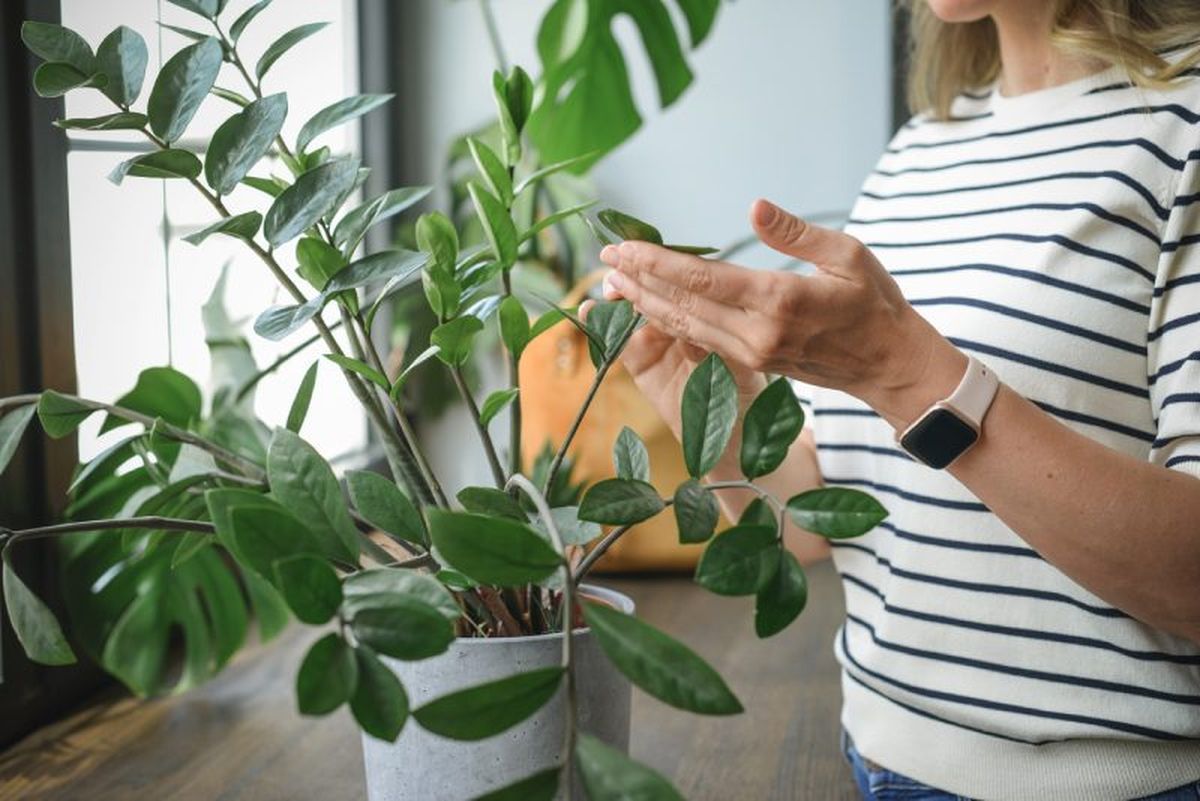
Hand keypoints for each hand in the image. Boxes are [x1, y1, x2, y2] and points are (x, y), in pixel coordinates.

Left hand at [597, 199, 965, 424]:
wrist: (890, 366)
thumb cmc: (875, 304)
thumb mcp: (847, 255)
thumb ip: (795, 233)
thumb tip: (754, 207)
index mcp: (778, 302)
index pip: (701, 279)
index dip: (656, 263)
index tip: (623, 247)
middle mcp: (757, 334)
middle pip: (682, 305)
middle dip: (639, 282)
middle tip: (604, 260)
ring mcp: (752, 353)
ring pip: (685, 326)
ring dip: (646, 304)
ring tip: (614, 284)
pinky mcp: (752, 362)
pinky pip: (700, 340)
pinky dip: (669, 321)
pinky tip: (650, 307)